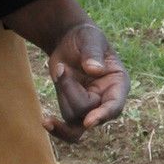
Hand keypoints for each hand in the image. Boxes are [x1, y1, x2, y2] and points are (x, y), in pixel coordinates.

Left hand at [42, 22, 128, 142]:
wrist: (69, 42)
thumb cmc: (85, 38)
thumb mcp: (90, 39)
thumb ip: (93, 53)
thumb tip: (95, 70)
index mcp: (118, 84)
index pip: (115, 105)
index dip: (103, 114)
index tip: (89, 121)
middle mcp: (107, 100)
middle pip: (88, 112)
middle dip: (69, 91)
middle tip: (61, 68)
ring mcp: (92, 108)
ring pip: (74, 118)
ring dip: (62, 92)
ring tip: (60, 69)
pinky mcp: (76, 112)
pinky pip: (66, 125)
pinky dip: (56, 124)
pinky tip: (45, 121)